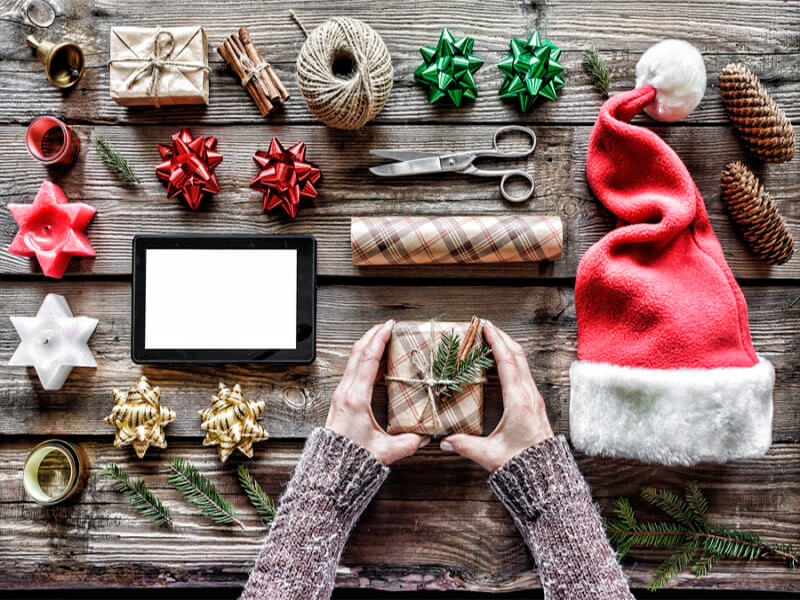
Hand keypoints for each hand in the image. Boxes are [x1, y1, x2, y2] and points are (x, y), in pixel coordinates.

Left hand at [326, 320, 429, 464]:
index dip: (379, 339)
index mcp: (355, 398)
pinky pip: (353, 371)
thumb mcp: (384, 450)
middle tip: (388, 326)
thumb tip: (425, 436)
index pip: (368, 359)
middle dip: (373, 335)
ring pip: (353, 360)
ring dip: (367, 346)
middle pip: (358, 352)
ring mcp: (340, 394)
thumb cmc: (350, 458)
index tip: (389, 326)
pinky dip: (364, 360)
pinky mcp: (340, 399)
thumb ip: (408, 443)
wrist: (329, 468)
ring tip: (383, 339)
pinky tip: (376, 362)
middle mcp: (345, 392)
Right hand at [441, 321, 552, 471]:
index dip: (495, 341)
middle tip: (485, 326)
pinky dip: (512, 361)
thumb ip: (465, 445)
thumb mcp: (490, 454)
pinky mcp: (535, 403)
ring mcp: (534, 398)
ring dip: (508, 347)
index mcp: (518, 400)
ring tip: (492, 339)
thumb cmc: (522, 464)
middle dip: (502, 336)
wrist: (547, 475)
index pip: (507, 361)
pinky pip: (524, 373)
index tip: (485, 325)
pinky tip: (502, 364)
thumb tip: (444, 441)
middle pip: (517, 355)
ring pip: (523, 363)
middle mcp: (529, 395)